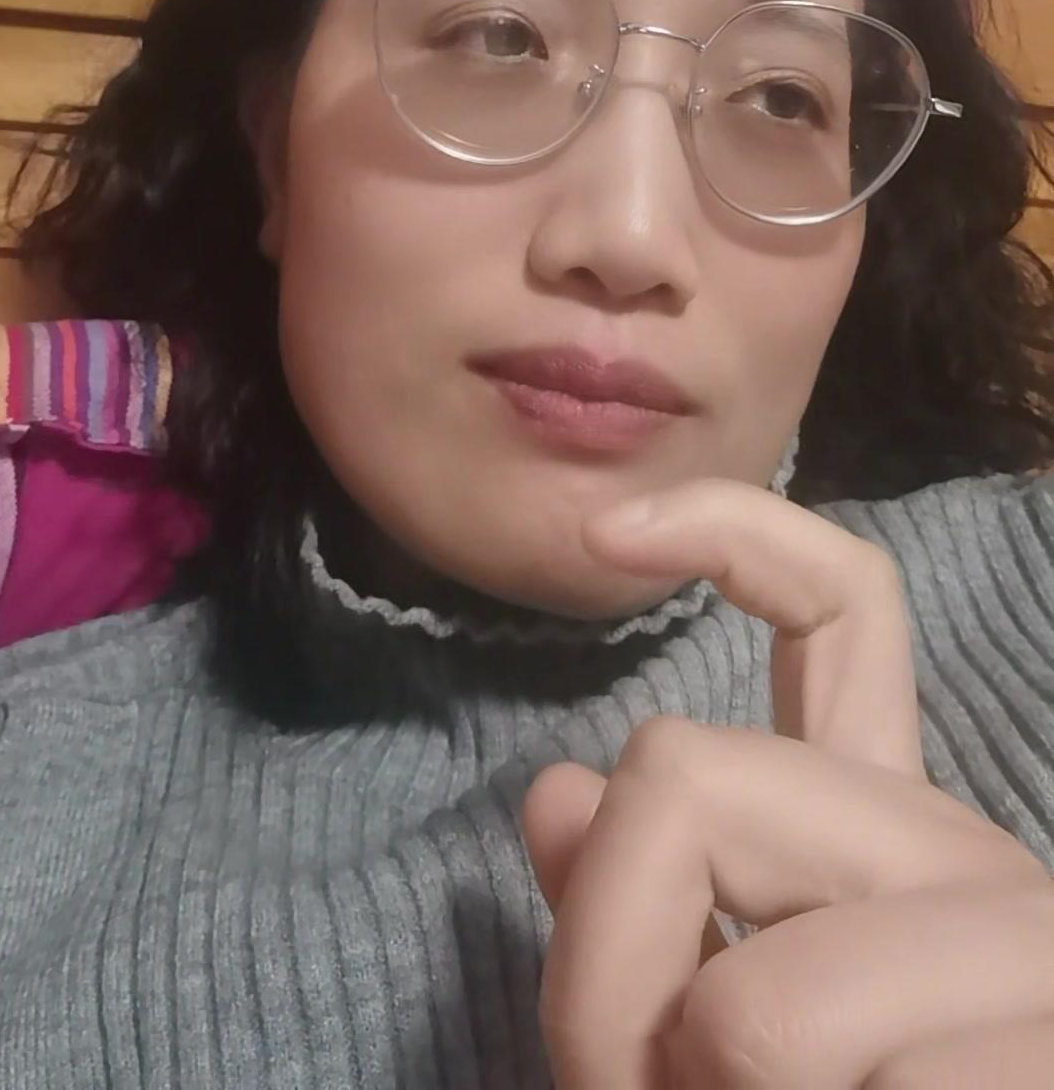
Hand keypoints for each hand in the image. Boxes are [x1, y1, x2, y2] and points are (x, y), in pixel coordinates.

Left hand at [523, 479, 1053, 1086]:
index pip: (843, 609)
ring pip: (746, 1008)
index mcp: (892, 839)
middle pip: (686, 770)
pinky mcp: (1036, 1064)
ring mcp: (1023, 966)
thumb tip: (559, 792)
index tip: (606, 532)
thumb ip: (658, 919)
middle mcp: (968, 865)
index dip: (727, 530)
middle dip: (595, 964)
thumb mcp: (730, 1038)